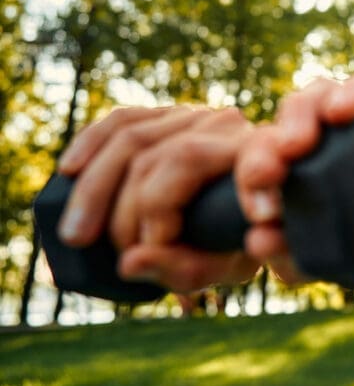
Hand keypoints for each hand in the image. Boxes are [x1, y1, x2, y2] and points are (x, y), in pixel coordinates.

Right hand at [56, 105, 259, 291]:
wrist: (252, 218)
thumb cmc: (239, 244)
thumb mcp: (227, 266)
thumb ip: (186, 270)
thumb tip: (127, 263)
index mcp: (249, 150)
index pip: (184, 157)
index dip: (154, 206)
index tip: (150, 249)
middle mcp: (226, 123)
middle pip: (151, 152)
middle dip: (120, 208)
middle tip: (112, 253)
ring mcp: (196, 115)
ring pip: (129, 136)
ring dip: (93, 188)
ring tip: (78, 236)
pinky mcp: (168, 116)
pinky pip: (121, 120)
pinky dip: (90, 144)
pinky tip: (68, 172)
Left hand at [235, 75, 353, 280]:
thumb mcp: (350, 263)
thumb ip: (303, 260)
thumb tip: (256, 244)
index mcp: (311, 166)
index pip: (265, 158)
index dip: (249, 178)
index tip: (259, 214)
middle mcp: (333, 135)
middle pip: (282, 124)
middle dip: (263, 147)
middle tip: (266, 177)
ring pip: (318, 93)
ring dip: (298, 113)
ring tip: (296, 144)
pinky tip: (341, 110)